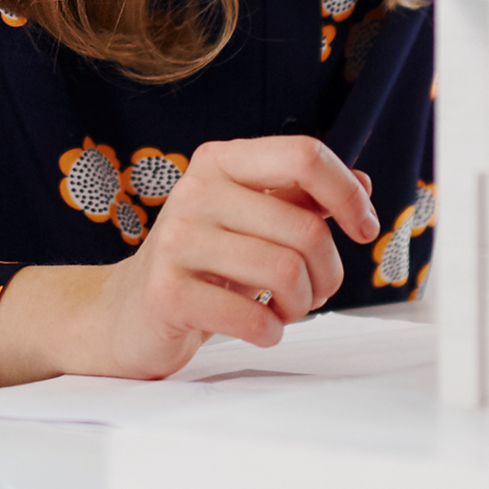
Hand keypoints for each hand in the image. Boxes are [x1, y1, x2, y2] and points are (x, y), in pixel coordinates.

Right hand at [0, 136, 379, 385]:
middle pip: (304, 227)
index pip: (304, 155)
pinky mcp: (166, 292)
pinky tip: (260, 329)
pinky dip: (270, 332)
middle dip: (327, 272)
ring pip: (284, 272)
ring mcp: (177, 239)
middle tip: (316, 291)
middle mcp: (197, 189)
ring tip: (287, 311)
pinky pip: (251, 317)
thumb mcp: (250, 219)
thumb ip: (302, 199)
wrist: (124, 313)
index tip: (363, 229)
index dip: (347, 193)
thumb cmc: (201, 263)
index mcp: (222, 160)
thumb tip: (363, 184)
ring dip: (301, 305)